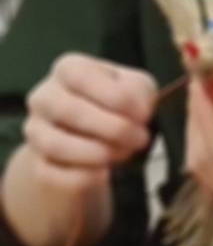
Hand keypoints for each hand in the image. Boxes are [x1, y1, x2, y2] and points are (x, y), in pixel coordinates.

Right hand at [3, 54, 157, 245]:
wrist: (97, 141)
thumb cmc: (117, 105)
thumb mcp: (137, 88)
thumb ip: (139, 92)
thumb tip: (137, 112)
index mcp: (68, 69)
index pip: (82, 76)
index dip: (117, 97)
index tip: (144, 115)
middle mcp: (44, 97)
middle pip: (69, 111)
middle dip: (113, 128)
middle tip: (140, 139)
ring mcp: (36, 131)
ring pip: (56, 145)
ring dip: (98, 153)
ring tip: (124, 154)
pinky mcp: (39, 164)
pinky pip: (56, 174)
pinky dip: (86, 176)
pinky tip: (105, 171)